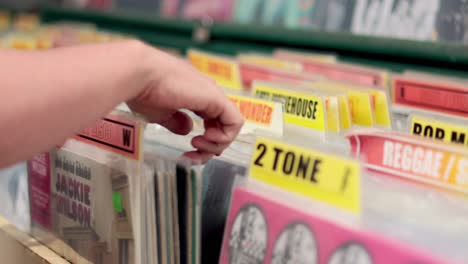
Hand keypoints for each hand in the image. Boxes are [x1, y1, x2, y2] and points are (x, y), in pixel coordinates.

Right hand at [127, 44, 243, 161]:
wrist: (139, 74)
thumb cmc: (143, 90)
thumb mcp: (161, 113)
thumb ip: (176, 122)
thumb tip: (188, 130)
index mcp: (196, 96)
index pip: (213, 122)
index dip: (208, 141)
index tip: (191, 152)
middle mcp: (208, 94)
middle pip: (223, 127)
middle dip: (211, 148)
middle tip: (193, 154)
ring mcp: (214, 95)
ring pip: (231, 126)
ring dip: (217, 145)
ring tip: (196, 145)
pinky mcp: (216, 98)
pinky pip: (234, 122)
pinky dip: (225, 136)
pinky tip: (207, 137)